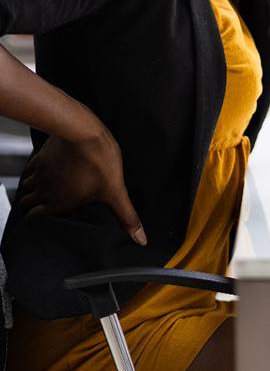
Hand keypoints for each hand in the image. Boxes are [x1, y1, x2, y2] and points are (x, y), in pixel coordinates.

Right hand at [17, 125, 147, 245]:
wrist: (82, 131)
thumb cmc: (99, 161)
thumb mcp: (115, 191)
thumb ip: (126, 216)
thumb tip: (140, 239)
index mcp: (58, 203)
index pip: (36, 219)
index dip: (38, 222)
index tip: (45, 222)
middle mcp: (44, 190)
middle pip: (28, 202)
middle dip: (34, 206)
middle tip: (44, 206)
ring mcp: (41, 172)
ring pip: (28, 185)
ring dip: (34, 189)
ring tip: (46, 189)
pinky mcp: (42, 155)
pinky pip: (31, 168)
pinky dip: (34, 171)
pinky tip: (46, 169)